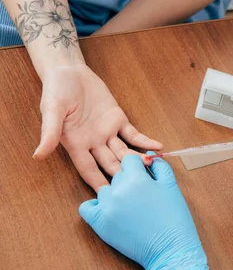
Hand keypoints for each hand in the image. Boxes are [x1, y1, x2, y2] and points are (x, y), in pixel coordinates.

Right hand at [33, 64, 162, 190]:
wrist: (69, 71)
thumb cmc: (57, 91)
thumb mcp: (51, 111)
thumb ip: (49, 133)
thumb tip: (38, 155)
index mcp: (75, 144)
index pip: (88, 169)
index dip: (98, 183)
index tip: (109, 198)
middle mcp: (93, 142)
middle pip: (110, 163)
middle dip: (124, 175)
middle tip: (139, 186)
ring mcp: (107, 132)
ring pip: (124, 151)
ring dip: (138, 159)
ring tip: (153, 166)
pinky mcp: (118, 119)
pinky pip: (133, 134)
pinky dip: (145, 141)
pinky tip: (158, 147)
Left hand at [79, 153, 209, 269]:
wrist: (169, 248)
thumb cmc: (173, 218)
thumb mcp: (172, 187)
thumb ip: (160, 167)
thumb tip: (150, 155)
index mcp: (136, 179)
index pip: (129, 160)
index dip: (138, 167)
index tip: (144, 176)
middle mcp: (118, 190)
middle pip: (117, 175)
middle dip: (128, 181)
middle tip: (141, 196)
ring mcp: (106, 207)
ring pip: (104, 190)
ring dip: (114, 194)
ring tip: (129, 207)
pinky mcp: (99, 223)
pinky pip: (86, 208)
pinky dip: (95, 206)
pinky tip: (107, 210)